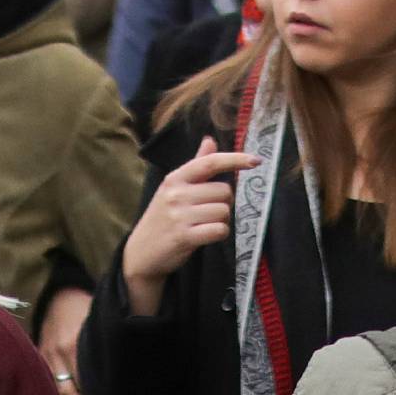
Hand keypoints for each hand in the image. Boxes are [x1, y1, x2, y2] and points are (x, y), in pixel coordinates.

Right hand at [38, 285, 99, 394]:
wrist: (56, 290)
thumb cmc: (83, 303)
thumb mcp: (96, 319)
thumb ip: (104, 342)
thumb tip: (125, 364)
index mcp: (74, 344)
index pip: (86, 381)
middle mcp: (58, 354)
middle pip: (70, 393)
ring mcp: (46, 357)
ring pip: (58, 391)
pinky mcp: (39, 356)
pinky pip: (49, 381)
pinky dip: (60, 394)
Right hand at [122, 136, 260, 307]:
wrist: (140, 253)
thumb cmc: (163, 218)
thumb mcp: (174, 188)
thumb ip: (195, 165)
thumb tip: (210, 140)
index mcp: (175, 178)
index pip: (210, 162)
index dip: (235, 159)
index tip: (256, 160)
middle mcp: (176, 194)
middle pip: (224, 191)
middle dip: (224, 202)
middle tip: (209, 211)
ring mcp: (179, 216)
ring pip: (224, 211)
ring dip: (221, 220)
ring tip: (204, 224)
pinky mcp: (184, 237)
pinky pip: (219, 230)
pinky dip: (219, 233)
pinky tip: (206, 235)